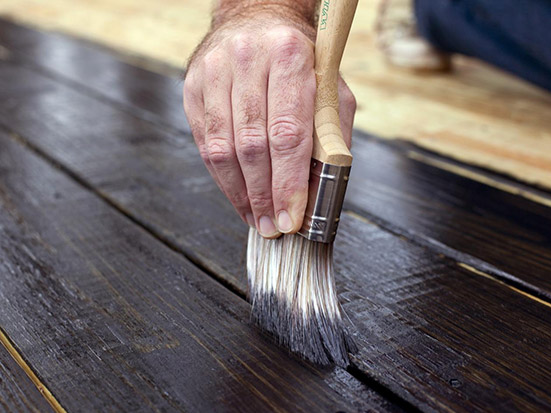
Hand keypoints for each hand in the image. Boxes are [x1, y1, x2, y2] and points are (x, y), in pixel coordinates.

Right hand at [184, 11, 355, 237]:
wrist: (257, 20)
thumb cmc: (302, 61)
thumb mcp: (331, 90)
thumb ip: (331, 137)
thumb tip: (317, 192)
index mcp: (288, 55)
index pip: (287, 133)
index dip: (289, 182)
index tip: (293, 216)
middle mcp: (246, 59)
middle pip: (253, 145)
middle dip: (264, 195)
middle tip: (275, 226)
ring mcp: (214, 73)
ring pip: (222, 148)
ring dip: (241, 194)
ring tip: (257, 219)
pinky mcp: (193, 87)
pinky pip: (205, 144)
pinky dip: (222, 179)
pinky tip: (238, 197)